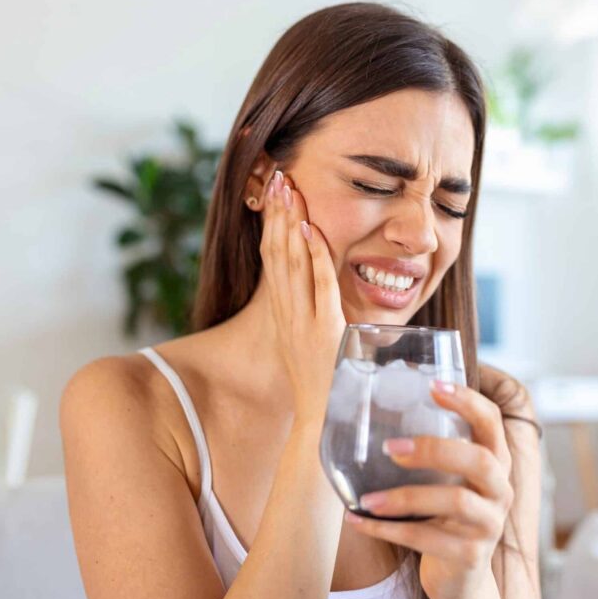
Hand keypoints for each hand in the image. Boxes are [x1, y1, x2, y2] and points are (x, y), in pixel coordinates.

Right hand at [259, 170, 345, 423]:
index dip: (271, 224)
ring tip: (288, 190)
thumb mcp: (311, 342)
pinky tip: (313, 231)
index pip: (272, 260)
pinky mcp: (323, 331)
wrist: (320, 422)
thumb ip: (315, 315)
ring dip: (291, 225)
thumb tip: (326, 290)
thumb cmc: (323, 384)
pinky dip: (315, 257)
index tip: (272, 193)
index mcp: (283, 314)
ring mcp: (303, 322)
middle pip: (276, 254)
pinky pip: (318, 287)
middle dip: (277, 214)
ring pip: (291, 264)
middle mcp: (286, 314)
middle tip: (276, 176)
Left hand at [343, 379, 513, 598]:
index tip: (433, 385)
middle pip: (481, 460)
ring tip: (368, 499)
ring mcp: (489, 524)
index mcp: (495, 462)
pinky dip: (388, 530)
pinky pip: (428, 539)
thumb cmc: (445, 515)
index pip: (492, 422)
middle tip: (391, 448)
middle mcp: (500, 490)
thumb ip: (432, 451)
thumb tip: (376, 408)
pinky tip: (359, 521)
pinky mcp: (471, 555)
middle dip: (434, 448)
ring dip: (405, 497)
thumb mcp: (447, 480)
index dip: (468, 401)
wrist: (459, 575)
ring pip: (456, 501)